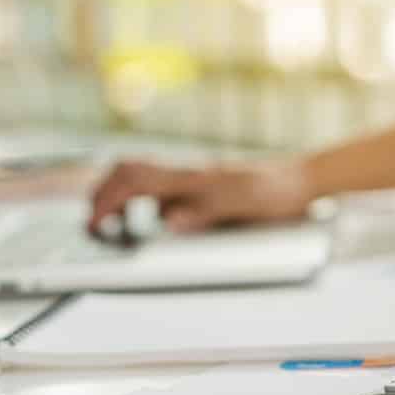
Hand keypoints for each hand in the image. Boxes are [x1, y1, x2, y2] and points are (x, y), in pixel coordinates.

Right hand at [88, 160, 313, 232]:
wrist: (301, 179)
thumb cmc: (276, 192)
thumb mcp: (242, 206)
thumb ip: (203, 211)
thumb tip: (167, 221)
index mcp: (192, 177)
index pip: (134, 181)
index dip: (107, 201)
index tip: (94, 224)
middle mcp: (187, 171)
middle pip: (128, 170)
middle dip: (102, 194)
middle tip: (93, 223)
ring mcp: (193, 175)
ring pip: (142, 175)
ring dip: (120, 194)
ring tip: (113, 221)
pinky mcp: (201, 181)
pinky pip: (162, 185)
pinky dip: (143, 198)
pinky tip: (151, 217)